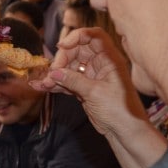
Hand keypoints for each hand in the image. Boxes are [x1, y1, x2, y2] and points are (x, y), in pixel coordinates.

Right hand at [31, 27, 167, 167]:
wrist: (124, 132)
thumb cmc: (119, 110)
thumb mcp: (95, 93)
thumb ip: (73, 81)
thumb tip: (54, 73)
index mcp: (110, 59)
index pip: (93, 36)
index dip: (77, 36)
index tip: (61, 46)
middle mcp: (101, 64)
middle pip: (77, 50)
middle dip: (62, 59)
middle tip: (53, 72)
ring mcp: (92, 76)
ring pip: (70, 66)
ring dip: (56, 73)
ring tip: (43, 82)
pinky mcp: (84, 88)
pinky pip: (68, 81)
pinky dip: (56, 84)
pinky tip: (43, 86)